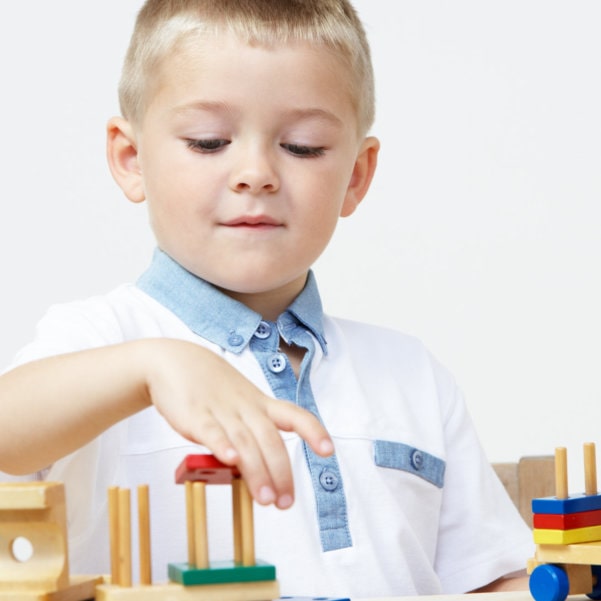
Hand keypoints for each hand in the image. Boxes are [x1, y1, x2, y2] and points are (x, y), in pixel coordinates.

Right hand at [139, 338, 333, 507]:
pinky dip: (222, 446)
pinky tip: (230, 461)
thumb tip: (257, 474)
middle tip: (285, 502)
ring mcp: (221, 410)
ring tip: (265, 499)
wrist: (176, 361)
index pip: (294, 415)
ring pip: (245, 442)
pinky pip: (211, 431)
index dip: (313, 431)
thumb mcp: (239, 403)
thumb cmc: (212, 387)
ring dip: (257, 471)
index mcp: (260, 404)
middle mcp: (246, 407)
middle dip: (280, 472)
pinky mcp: (195, 415)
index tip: (328, 450)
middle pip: (270, 440)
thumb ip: (249, 435)